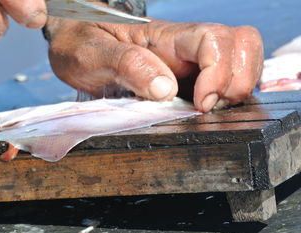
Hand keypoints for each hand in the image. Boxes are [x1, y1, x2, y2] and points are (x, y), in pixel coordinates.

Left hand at [46, 18, 262, 111]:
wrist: (75, 45)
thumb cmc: (83, 43)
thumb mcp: (94, 53)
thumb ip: (129, 65)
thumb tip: (166, 90)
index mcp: (165, 37)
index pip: (213, 39)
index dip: (219, 71)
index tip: (201, 102)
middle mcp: (185, 47)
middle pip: (241, 44)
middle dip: (238, 80)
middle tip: (210, 107)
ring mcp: (189, 63)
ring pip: (241, 60)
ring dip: (238, 88)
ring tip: (209, 110)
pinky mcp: (187, 80)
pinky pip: (224, 81)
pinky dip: (228, 97)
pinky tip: (207, 111)